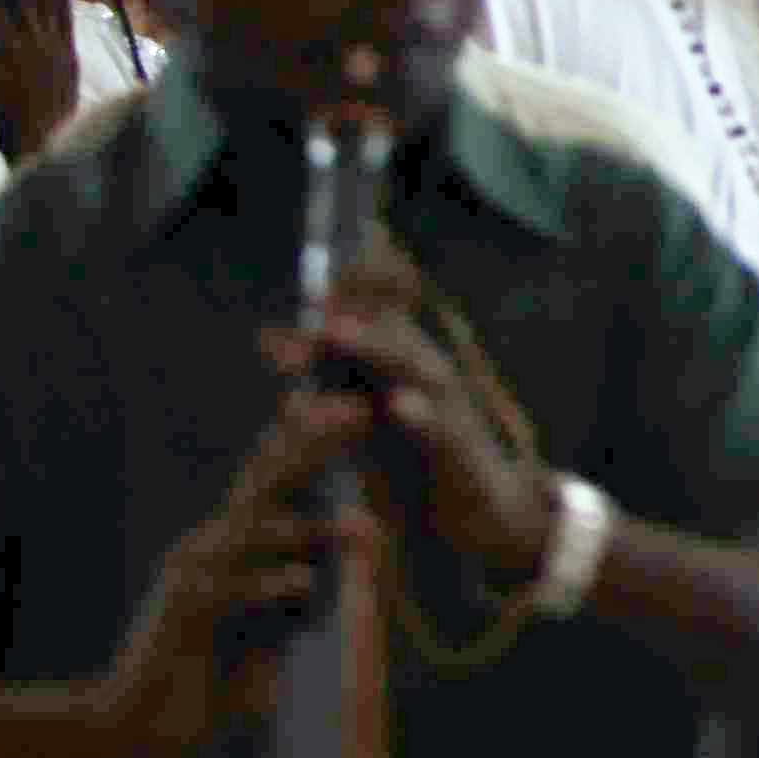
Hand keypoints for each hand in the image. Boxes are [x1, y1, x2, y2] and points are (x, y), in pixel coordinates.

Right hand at [97, 390, 372, 757]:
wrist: (139, 725)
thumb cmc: (214, 671)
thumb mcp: (274, 616)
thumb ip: (309, 575)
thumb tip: (365, 540)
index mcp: (233, 541)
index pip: (275, 478)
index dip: (311, 437)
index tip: (359, 401)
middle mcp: (210, 547)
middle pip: (264, 485)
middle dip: (312, 447)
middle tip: (358, 413)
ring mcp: (192, 579)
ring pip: (250, 535)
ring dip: (306, 527)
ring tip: (356, 522)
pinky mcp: (182, 619)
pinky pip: (227, 596)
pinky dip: (265, 587)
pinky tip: (299, 581)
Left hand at [297, 251, 555, 595]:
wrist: (491, 519)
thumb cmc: (420, 462)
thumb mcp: (369, 413)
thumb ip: (324, 373)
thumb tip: (266, 336)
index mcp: (403, 362)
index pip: (377, 306)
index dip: (354, 274)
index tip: (335, 238)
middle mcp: (428, 376)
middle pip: (388, 327)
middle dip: (348, 304)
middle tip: (306, 286)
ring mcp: (450, 412)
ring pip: (414, 370)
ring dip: (375, 348)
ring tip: (337, 332)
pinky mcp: (461, 457)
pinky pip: (442, 433)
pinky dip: (422, 416)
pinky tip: (400, 404)